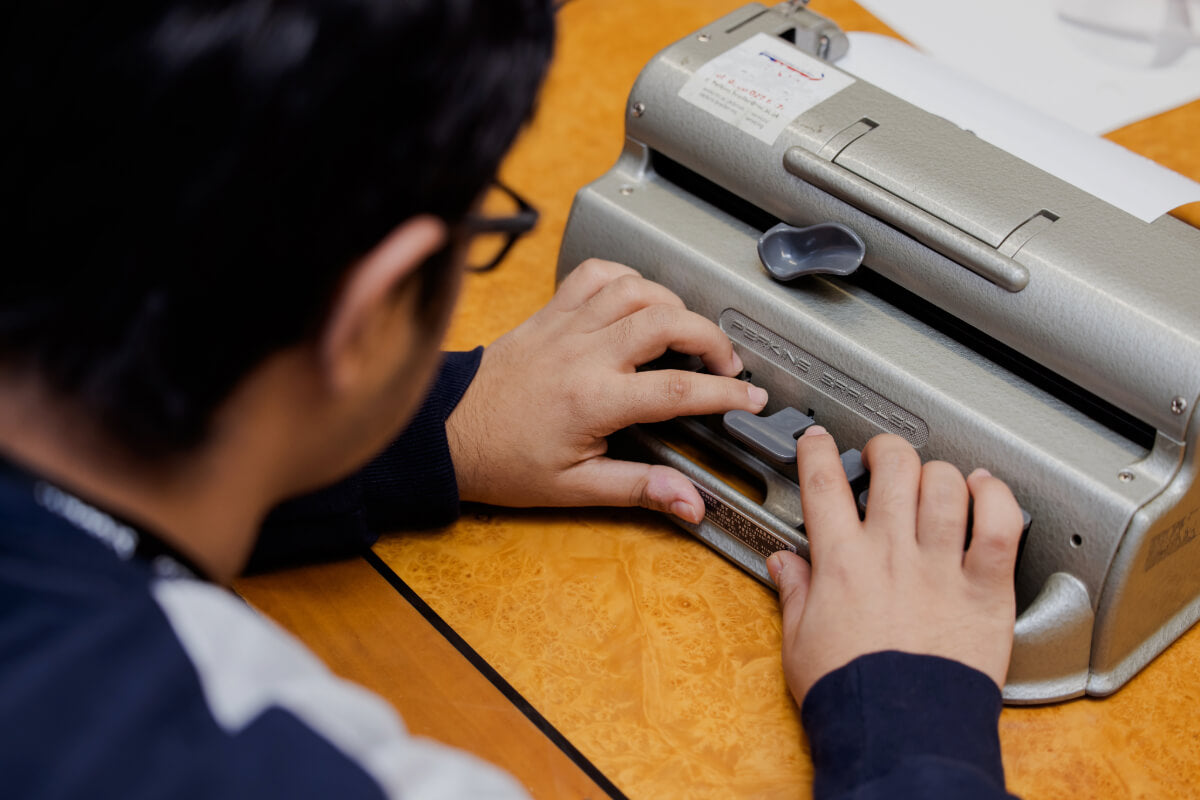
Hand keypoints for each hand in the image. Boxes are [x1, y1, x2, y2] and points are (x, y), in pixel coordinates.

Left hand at [445, 259, 767, 520]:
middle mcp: (582, 353)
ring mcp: (564, 326)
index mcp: (593, 399)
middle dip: (711, 337)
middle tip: (726, 362)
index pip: (678, 387)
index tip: (750, 398)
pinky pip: (593, 274)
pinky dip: (626, 277)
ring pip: (634, 288)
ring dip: (672, 302)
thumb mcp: (574, 489)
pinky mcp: (548, 313)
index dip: (725, 392)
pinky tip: (639, 298)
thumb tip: (689, 502)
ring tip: (688, 330)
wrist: (446, 432)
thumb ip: (639, 488)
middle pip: (667, 320)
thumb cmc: (502, 461)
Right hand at [767, 428, 1023, 702]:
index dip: (818, 451)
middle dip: (887, 449)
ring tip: (936, 477)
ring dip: (939, 472)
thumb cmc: (850, 694)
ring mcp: (940, 567)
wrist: (900, 734)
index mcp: (841, 563)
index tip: (819, 441)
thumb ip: (794, 593)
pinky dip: (997, 498)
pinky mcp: (984, 590)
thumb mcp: (799, 641)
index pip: (823, 484)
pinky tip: (987, 490)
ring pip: (945, 486)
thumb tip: (784, 564)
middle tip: (885, 455)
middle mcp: (891, 554)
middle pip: (893, 467)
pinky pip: (999, 527)